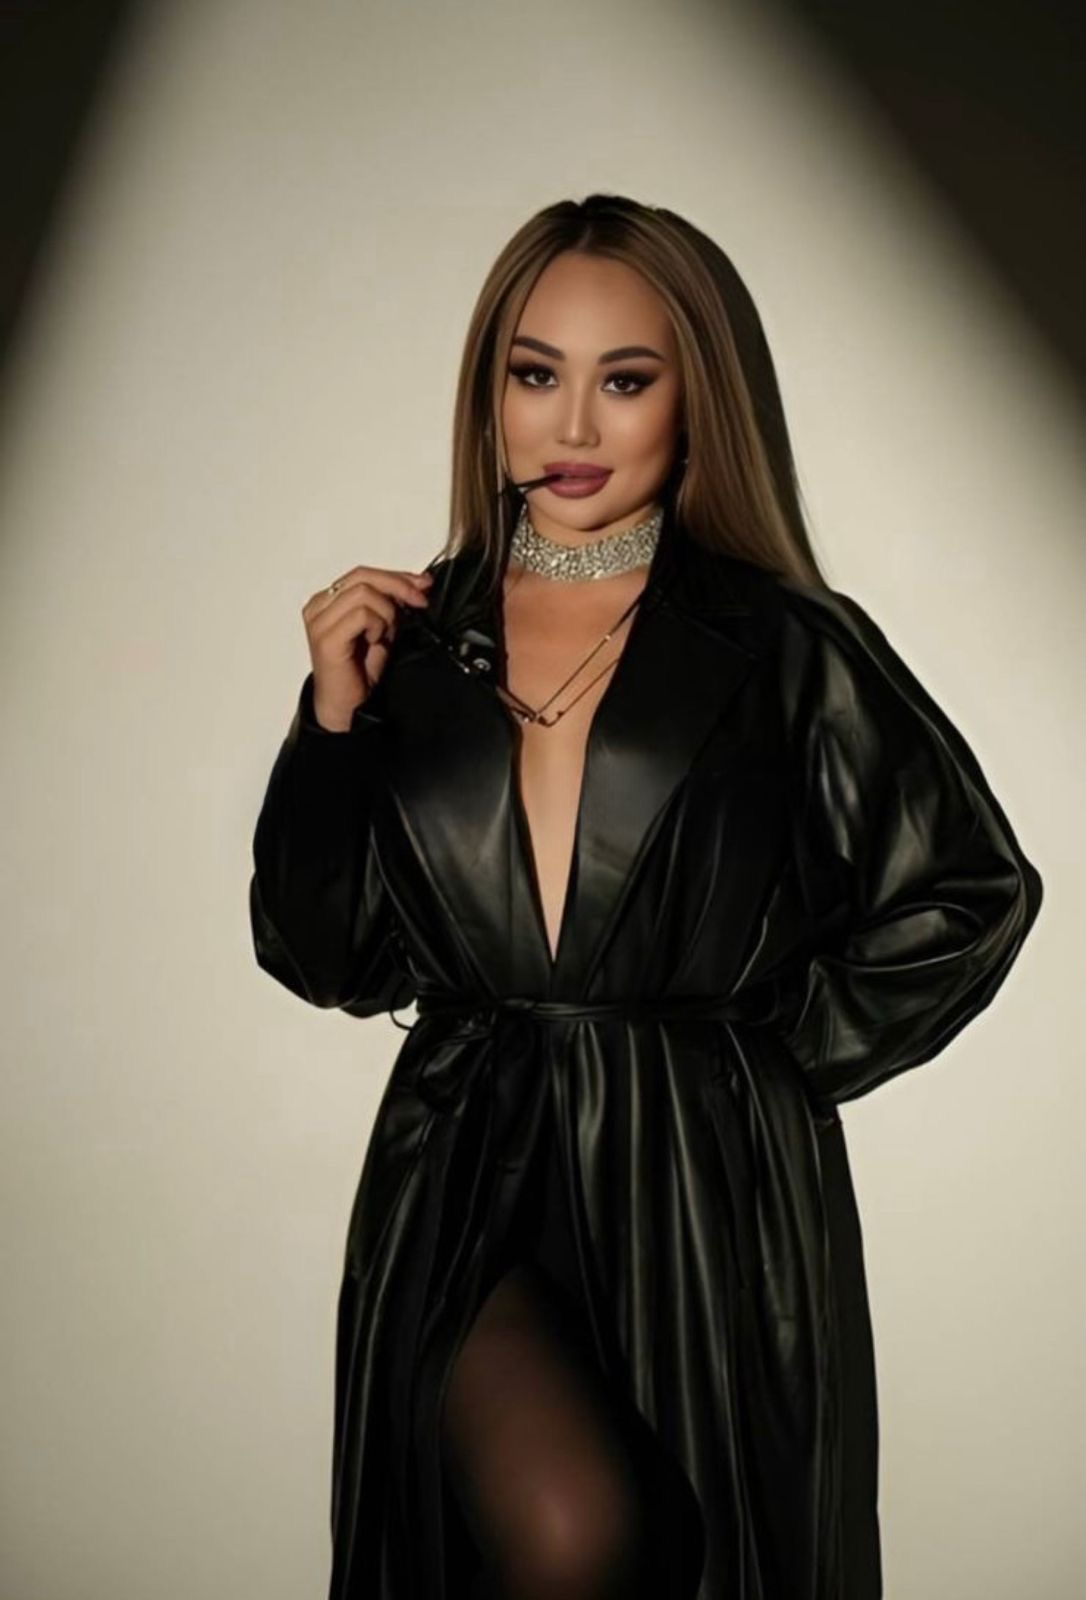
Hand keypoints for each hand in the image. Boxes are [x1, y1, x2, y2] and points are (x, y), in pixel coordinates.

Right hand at [302, 565, 432, 730]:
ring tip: (385, 634)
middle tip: (419, 602)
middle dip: (398, 586)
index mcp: (327, 601)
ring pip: (364, 592)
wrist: (347, 707)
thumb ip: (390, 604)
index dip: (396, 576)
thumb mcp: (381, 628)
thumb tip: (416, 583)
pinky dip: (377, 625)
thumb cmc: (359, 671)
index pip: (363, 574)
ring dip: (386, 612)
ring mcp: (319, 621)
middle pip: (363, 576)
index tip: (423, 584)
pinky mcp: (326, 638)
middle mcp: (318, 607)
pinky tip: (376, 641)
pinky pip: (361, 614)